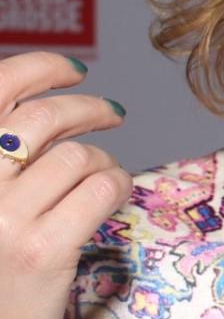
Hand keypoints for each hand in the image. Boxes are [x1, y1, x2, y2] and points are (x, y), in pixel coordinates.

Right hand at [0, 52, 131, 318]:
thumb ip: (1, 156)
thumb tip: (46, 96)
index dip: (38, 67)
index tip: (72, 70)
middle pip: (41, 118)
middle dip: (87, 107)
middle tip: (112, 112)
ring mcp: (2, 219)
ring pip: (77, 156)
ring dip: (103, 159)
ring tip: (103, 176)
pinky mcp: (42, 250)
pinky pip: (101, 189)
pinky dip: (117, 184)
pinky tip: (112, 196)